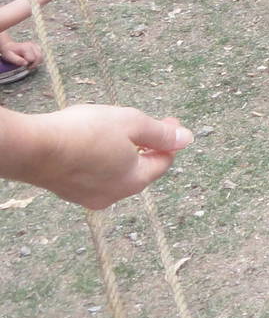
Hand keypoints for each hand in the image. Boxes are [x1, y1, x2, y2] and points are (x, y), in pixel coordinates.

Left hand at [0, 31, 40, 68]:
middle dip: (35, 64)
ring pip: (41, 56)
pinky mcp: (37, 47)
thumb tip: (26, 64)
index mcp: (26, 48)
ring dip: (37, 62)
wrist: (9, 46)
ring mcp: (35, 46)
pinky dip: (38, 59)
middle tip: (28, 67)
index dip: (28, 64)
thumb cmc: (8, 52)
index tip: (24, 66)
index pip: (32, 58)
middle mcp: (32, 46)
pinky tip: (32, 60)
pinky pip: (41, 54)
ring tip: (30, 64)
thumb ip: (17, 60)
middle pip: (39, 57)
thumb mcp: (9, 57)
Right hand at [21, 105, 192, 209]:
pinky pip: (95, 176)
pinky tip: (94, 144)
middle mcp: (113, 195)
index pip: (162, 163)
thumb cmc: (84, 132)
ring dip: (125, 154)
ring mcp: (88, 196)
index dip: (170, 141)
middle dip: (149, 147)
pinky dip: (103, 160)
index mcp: (134, 181)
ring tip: (121, 132)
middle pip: (141, 170)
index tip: (170, 121)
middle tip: (150, 124)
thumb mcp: (131, 123)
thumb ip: (160, 133)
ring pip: (117, 173)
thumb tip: (187, 139)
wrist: (33, 147)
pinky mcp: (67, 191)